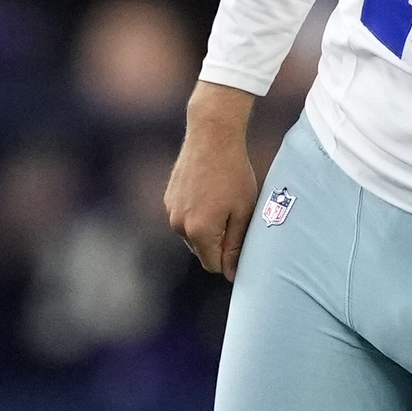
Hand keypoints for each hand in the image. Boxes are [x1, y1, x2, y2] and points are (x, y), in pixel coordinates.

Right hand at [162, 82, 271, 278]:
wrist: (211, 136)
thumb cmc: (234, 173)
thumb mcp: (243, 211)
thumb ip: (235, 245)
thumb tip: (230, 273)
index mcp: (200, 232)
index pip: (214, 265)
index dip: (230, 260)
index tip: (243, 243)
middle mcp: (180, 226)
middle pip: (202, 252)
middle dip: (218, 243)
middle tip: (236, 217)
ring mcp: (171, 212)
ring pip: (192, 235)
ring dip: (207, 228)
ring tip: (223, 202)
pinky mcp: (168, 199)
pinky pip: (184, 219)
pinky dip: (197, 214)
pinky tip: (210, 193)